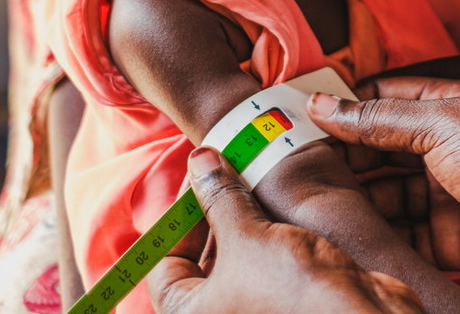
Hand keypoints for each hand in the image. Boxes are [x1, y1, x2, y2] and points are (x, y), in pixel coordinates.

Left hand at [148, 148, 423, 313]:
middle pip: (201, 260)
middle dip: (214, 216)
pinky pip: (267, 266)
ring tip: (258, 187)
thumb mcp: (247, 235)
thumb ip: (220, 196)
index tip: (199, 181)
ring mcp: (254, 311)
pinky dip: (270, 238)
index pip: (165, 264)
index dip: (178, 217)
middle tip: (229, 176)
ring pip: (237, 261)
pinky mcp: (286, 304)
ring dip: (244, 223)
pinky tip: (283, 211)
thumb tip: (200, 159)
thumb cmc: (294, 291)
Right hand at [310, 78, 459, 312]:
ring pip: (384, 190)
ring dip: (353, 192)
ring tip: (312, 194)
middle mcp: (444, 145)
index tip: (305, 113)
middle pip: (379, 146)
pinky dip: (372, 228)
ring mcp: (442, 191)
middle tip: (297, 159)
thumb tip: (324, 105)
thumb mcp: (439, 123)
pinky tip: (342, 226)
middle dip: (343, 152)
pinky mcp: (442, 234)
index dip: (347, 103)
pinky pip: (397, 230)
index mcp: (448, 105)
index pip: (384, 96)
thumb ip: (378, 118)